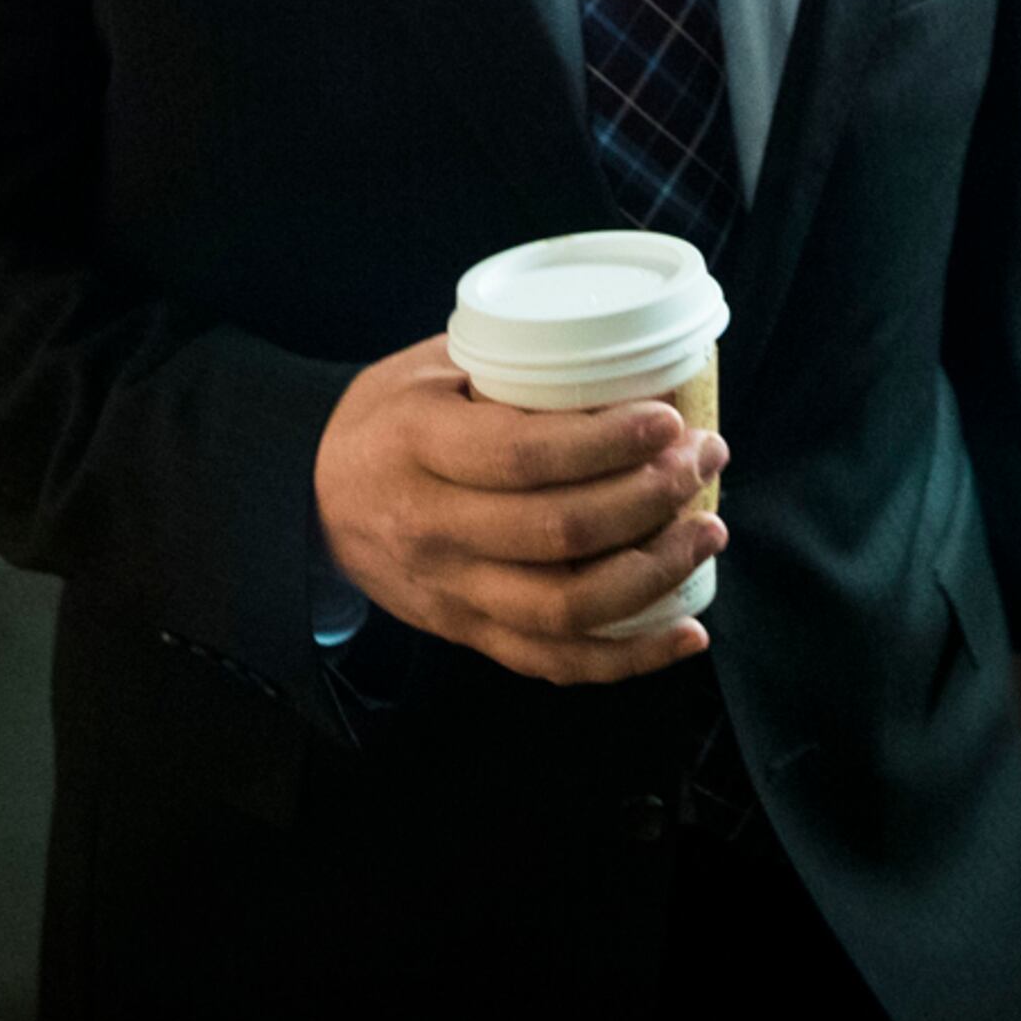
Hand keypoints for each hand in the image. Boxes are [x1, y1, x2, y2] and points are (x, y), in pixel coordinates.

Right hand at [315, 332, 727, 686]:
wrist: (313, 496)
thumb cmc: (390, 417)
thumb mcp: (430, 366)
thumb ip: (513, 365)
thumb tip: (629, 356)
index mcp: (417, 446)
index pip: (524, 455)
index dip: (608, 442)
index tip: (668, 420)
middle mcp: (431, 528)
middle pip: (558, 532)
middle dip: (650, 497)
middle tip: (704, 458)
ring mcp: (449, 591)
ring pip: (566, 607)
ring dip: (653, 573)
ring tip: (706, 531)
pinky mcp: (467, 633)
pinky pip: (554, 663)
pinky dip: (629, 658)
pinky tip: (686, 631)